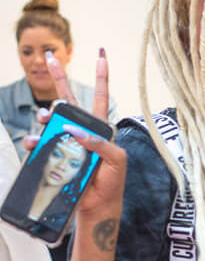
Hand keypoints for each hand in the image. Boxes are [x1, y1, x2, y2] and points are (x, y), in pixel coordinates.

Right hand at [25, 50, 125, 216]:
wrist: (99, 204)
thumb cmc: (112, 181)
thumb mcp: (116, 160)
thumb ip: (101, 143)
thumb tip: (77, 130)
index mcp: (101, 128)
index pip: (100, 98)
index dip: (101, 77)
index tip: (100, 56)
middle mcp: (82, 130)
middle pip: (69, 100)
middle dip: (59, 77)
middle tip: (50, 58)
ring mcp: (67, 141)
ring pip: (52, 119)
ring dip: (45, 115)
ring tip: (44, 118)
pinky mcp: (54, 155)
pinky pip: (40, 142)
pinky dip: (34, 140)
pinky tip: (33, 142)